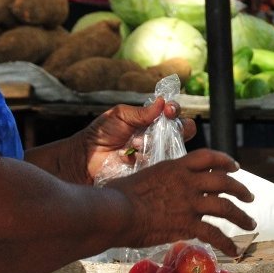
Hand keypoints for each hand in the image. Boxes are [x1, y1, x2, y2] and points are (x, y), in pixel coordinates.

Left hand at [79, 97, 195, 183]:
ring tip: (137, 144)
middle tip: (165, 126)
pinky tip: (133, 157)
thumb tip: (162, 102)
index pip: (174, 114)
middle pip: (185, 131)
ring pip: (175, 147)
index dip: (175, 110)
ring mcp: (158, 155)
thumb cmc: (102, 133)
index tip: (168, 110)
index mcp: (153, 121)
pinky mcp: (153, 170)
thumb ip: (141, 112)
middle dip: (179, 127)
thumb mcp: (120, 116)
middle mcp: (160, 137)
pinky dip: (147, 158)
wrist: (88, 157)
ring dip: (158, 143)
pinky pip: (161, 164)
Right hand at [109, 148, 256, 256]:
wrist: (114, 212)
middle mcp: (187, 182)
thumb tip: (153, 189)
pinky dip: (227, 243)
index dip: (224, 161)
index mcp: (175, 167)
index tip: (234, 167)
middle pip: (224, 182)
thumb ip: (156, 181)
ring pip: (226, 207)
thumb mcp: (141, 178)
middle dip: (240, 189)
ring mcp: (190, 203)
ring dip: (241, 216)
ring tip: (250, 223)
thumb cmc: (116, 195)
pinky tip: (234, 251)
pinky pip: (214, 234)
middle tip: (249, 197)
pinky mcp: (187, 224)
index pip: (207, 158)